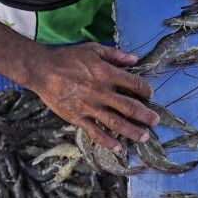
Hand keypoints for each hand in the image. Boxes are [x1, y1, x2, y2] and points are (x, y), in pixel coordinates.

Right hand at [24, 43, 159, 150]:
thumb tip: (135, 59)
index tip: (150, 95)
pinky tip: (118, 147)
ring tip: (145, 137)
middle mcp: (101, 92)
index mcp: (106, 74)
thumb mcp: (93, 49)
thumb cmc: (68, 57)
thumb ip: (115, 55)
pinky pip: (95, 132)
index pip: (134, 84)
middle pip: (130, 107)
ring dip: (132, 131)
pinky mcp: (77, 118)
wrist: (41, 69)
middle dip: (146, 115)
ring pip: (116, 122)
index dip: (146, 90)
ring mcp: (89, 107)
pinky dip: (107, 141)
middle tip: (156, 121)